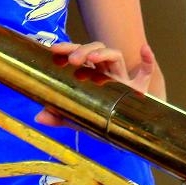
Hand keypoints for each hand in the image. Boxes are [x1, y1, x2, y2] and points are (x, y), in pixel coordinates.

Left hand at [35, 41, 154, 126]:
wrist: (122, 136)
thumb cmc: (99, 121)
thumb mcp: (77, 118)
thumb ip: (59, 116)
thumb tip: (38, 116)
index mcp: (90, 73)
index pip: (79, 54)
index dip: (68, 48)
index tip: (54, 50)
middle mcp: (106, 71)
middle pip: (95, 50)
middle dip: (83, 50)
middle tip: (72, 60)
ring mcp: (123, 78)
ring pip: (115, 55)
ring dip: (104, 53)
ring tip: (93, 59)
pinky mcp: (139, 89)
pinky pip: (146, 71)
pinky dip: (147, 60)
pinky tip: (145, 50)